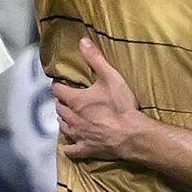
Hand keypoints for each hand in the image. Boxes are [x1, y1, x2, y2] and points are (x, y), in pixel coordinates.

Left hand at [50, 35, 147, 159]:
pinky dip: (67, 147)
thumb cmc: (121, 106)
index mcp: (76, 100)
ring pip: (62, 126)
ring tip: (67, 116)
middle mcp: (73, 118)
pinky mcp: (86, 148)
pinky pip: (71, 149)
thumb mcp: (111, 77)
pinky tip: (67, 146)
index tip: (63, 84)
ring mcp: (78, 134)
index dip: (59, 86)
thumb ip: (95, 59)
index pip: (58, 91)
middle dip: (62, 103)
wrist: (132, 134)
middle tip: (67, 99)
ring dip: (63, 120)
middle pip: (59, 109)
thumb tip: (82, 42)